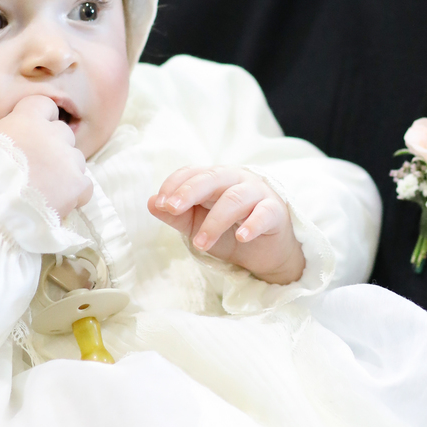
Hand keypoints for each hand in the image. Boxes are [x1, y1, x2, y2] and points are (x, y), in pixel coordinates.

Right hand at [0, 95, 91, 218]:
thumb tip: (4, 130)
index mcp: (28, 119)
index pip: (46, 105)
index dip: (42, 118)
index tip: (34, 133)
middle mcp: (54, 134)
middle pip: (63, 133)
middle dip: (54, 147)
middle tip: (37, 166)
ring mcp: (68, 159)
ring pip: (76, 159)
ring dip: (65, 170)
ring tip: (45, 188)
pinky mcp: (77, 184)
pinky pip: (84, 185)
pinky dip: (75, 194)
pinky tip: (59, 202)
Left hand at [149, 166, 305, 284]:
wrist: (265, 253)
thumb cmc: (229, 232)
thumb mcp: (197, 225)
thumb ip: (176, 215)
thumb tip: (151, 203)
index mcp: (214, 179)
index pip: (192, 173)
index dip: (174, 185)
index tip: (161, 204)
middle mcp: (236, 180)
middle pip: (212, 178)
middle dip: (189, 191)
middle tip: (172, 209)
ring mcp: (257, 193)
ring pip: (235, 199)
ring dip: (215, 221)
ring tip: (200, 243)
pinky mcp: (275, 211)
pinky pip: (264, 213)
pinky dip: (252, 224)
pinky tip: (241, 237)